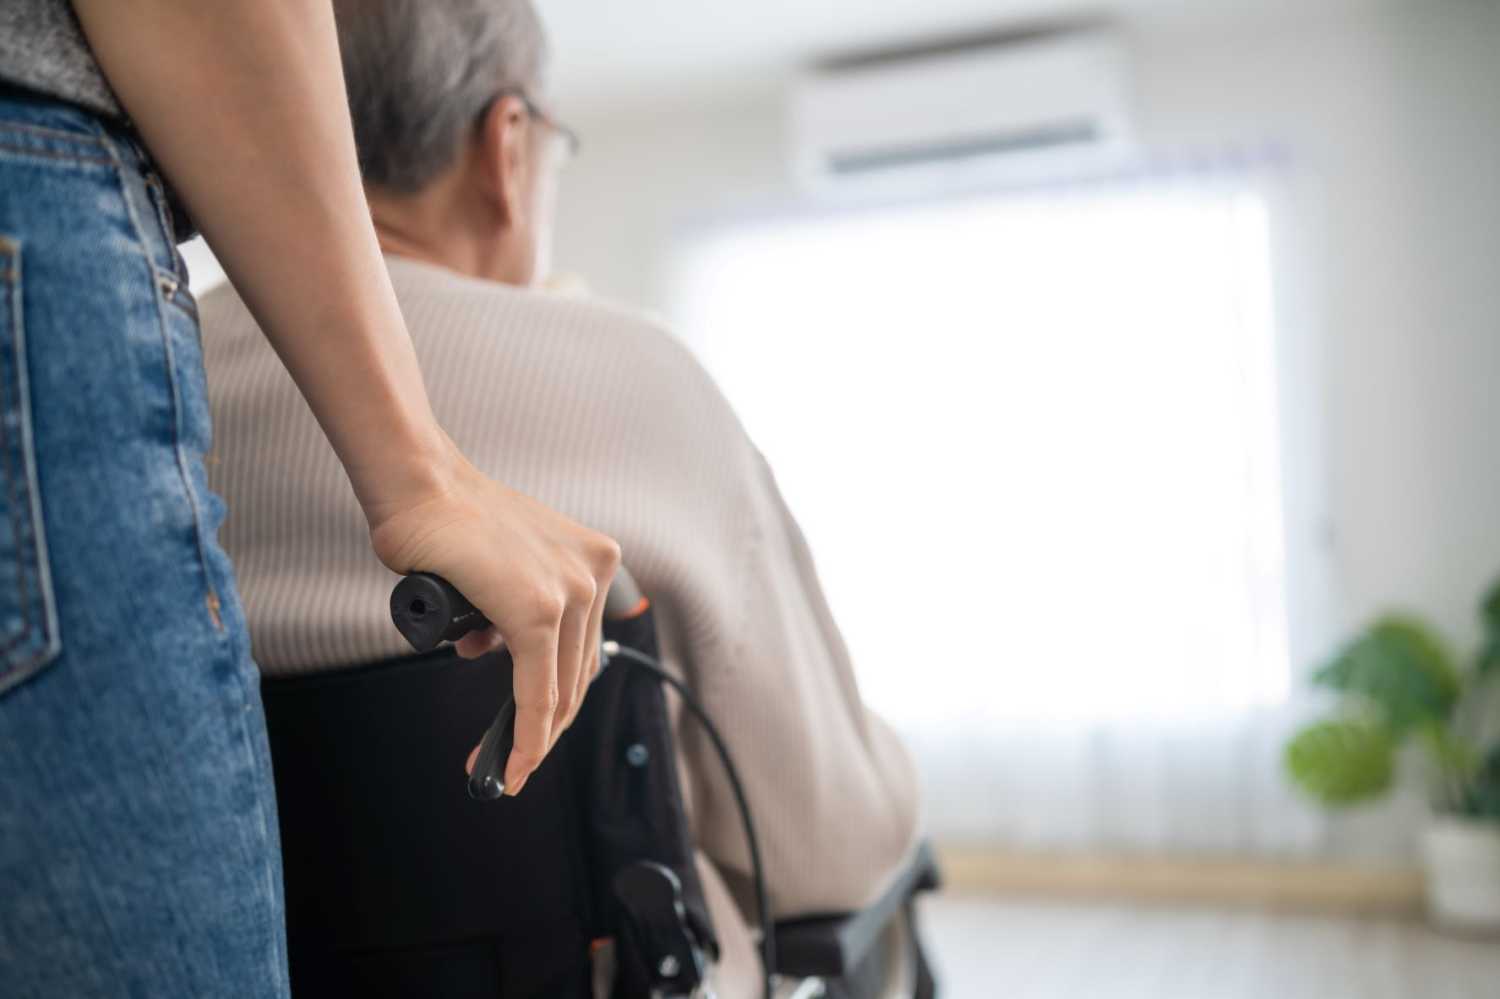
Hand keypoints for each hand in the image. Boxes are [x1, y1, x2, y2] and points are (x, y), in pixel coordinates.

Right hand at [368, 448, 619, 795]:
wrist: (420, 490)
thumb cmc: (446, 524)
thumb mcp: (503, 567)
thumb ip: (514, 605)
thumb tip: (490, 650)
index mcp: (594, 560)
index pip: (586, 647)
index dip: (564, 698)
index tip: (542, 732)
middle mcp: (593, 573)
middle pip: (579, 672)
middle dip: (548, 726)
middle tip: (516, 759)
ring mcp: (571, 591)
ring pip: (559, 687)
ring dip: (532, 736)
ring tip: (501, 761)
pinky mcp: (540, 612)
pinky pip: (537, 691)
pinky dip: (526, 734)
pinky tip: (513, 762)